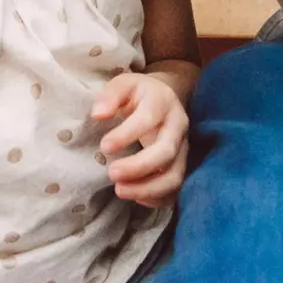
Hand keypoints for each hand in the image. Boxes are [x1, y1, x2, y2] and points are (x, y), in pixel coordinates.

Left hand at [92, 72, 189, 206]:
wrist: (165, 98)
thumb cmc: (139, 93)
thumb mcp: (124, 84)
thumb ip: (111, 95)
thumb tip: (98, 114)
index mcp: (162, 102)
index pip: (148, 118)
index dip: (127, 134)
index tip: (104, 146)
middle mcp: (178, 126)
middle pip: (166, 152)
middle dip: (138, 167)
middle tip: (111, 173)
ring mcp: (184, 149)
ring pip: (174, 176)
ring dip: (147, 188)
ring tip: (120, 190)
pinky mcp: (183, 166)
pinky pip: (176, 189)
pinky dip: (158, 198)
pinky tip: (136, 197)